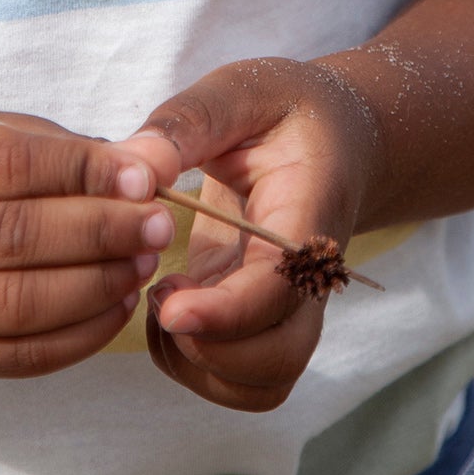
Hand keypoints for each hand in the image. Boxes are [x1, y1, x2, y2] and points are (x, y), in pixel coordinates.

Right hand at [0, 111, 174, 377]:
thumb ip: (65, 150)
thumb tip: (148, 167)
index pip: (6, 165)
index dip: (81, 172)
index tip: (144, 177)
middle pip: (12, 237)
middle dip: (99, 231)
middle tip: (159, 223)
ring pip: (17, 304)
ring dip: (96, 285)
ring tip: (144, 262)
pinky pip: (19, 356)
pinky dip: (80, 335)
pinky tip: (118, 304)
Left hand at [118, 59, 377, 410]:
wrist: (337, 136)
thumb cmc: (286, 108)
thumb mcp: (239, 90)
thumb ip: (189, 122)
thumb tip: (136, 167)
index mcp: (308, 216)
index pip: (278, 290)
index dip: (224, 313)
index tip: (167, 305)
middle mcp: (306, 279)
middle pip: (279, 360)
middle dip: (209, 351)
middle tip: (160, 293)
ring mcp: (285, 307)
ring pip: (260, 384)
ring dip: (197, 365)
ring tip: (160, 297)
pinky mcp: (258, 318)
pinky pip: (238, 377)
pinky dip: (193, 365)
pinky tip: (166, 304)